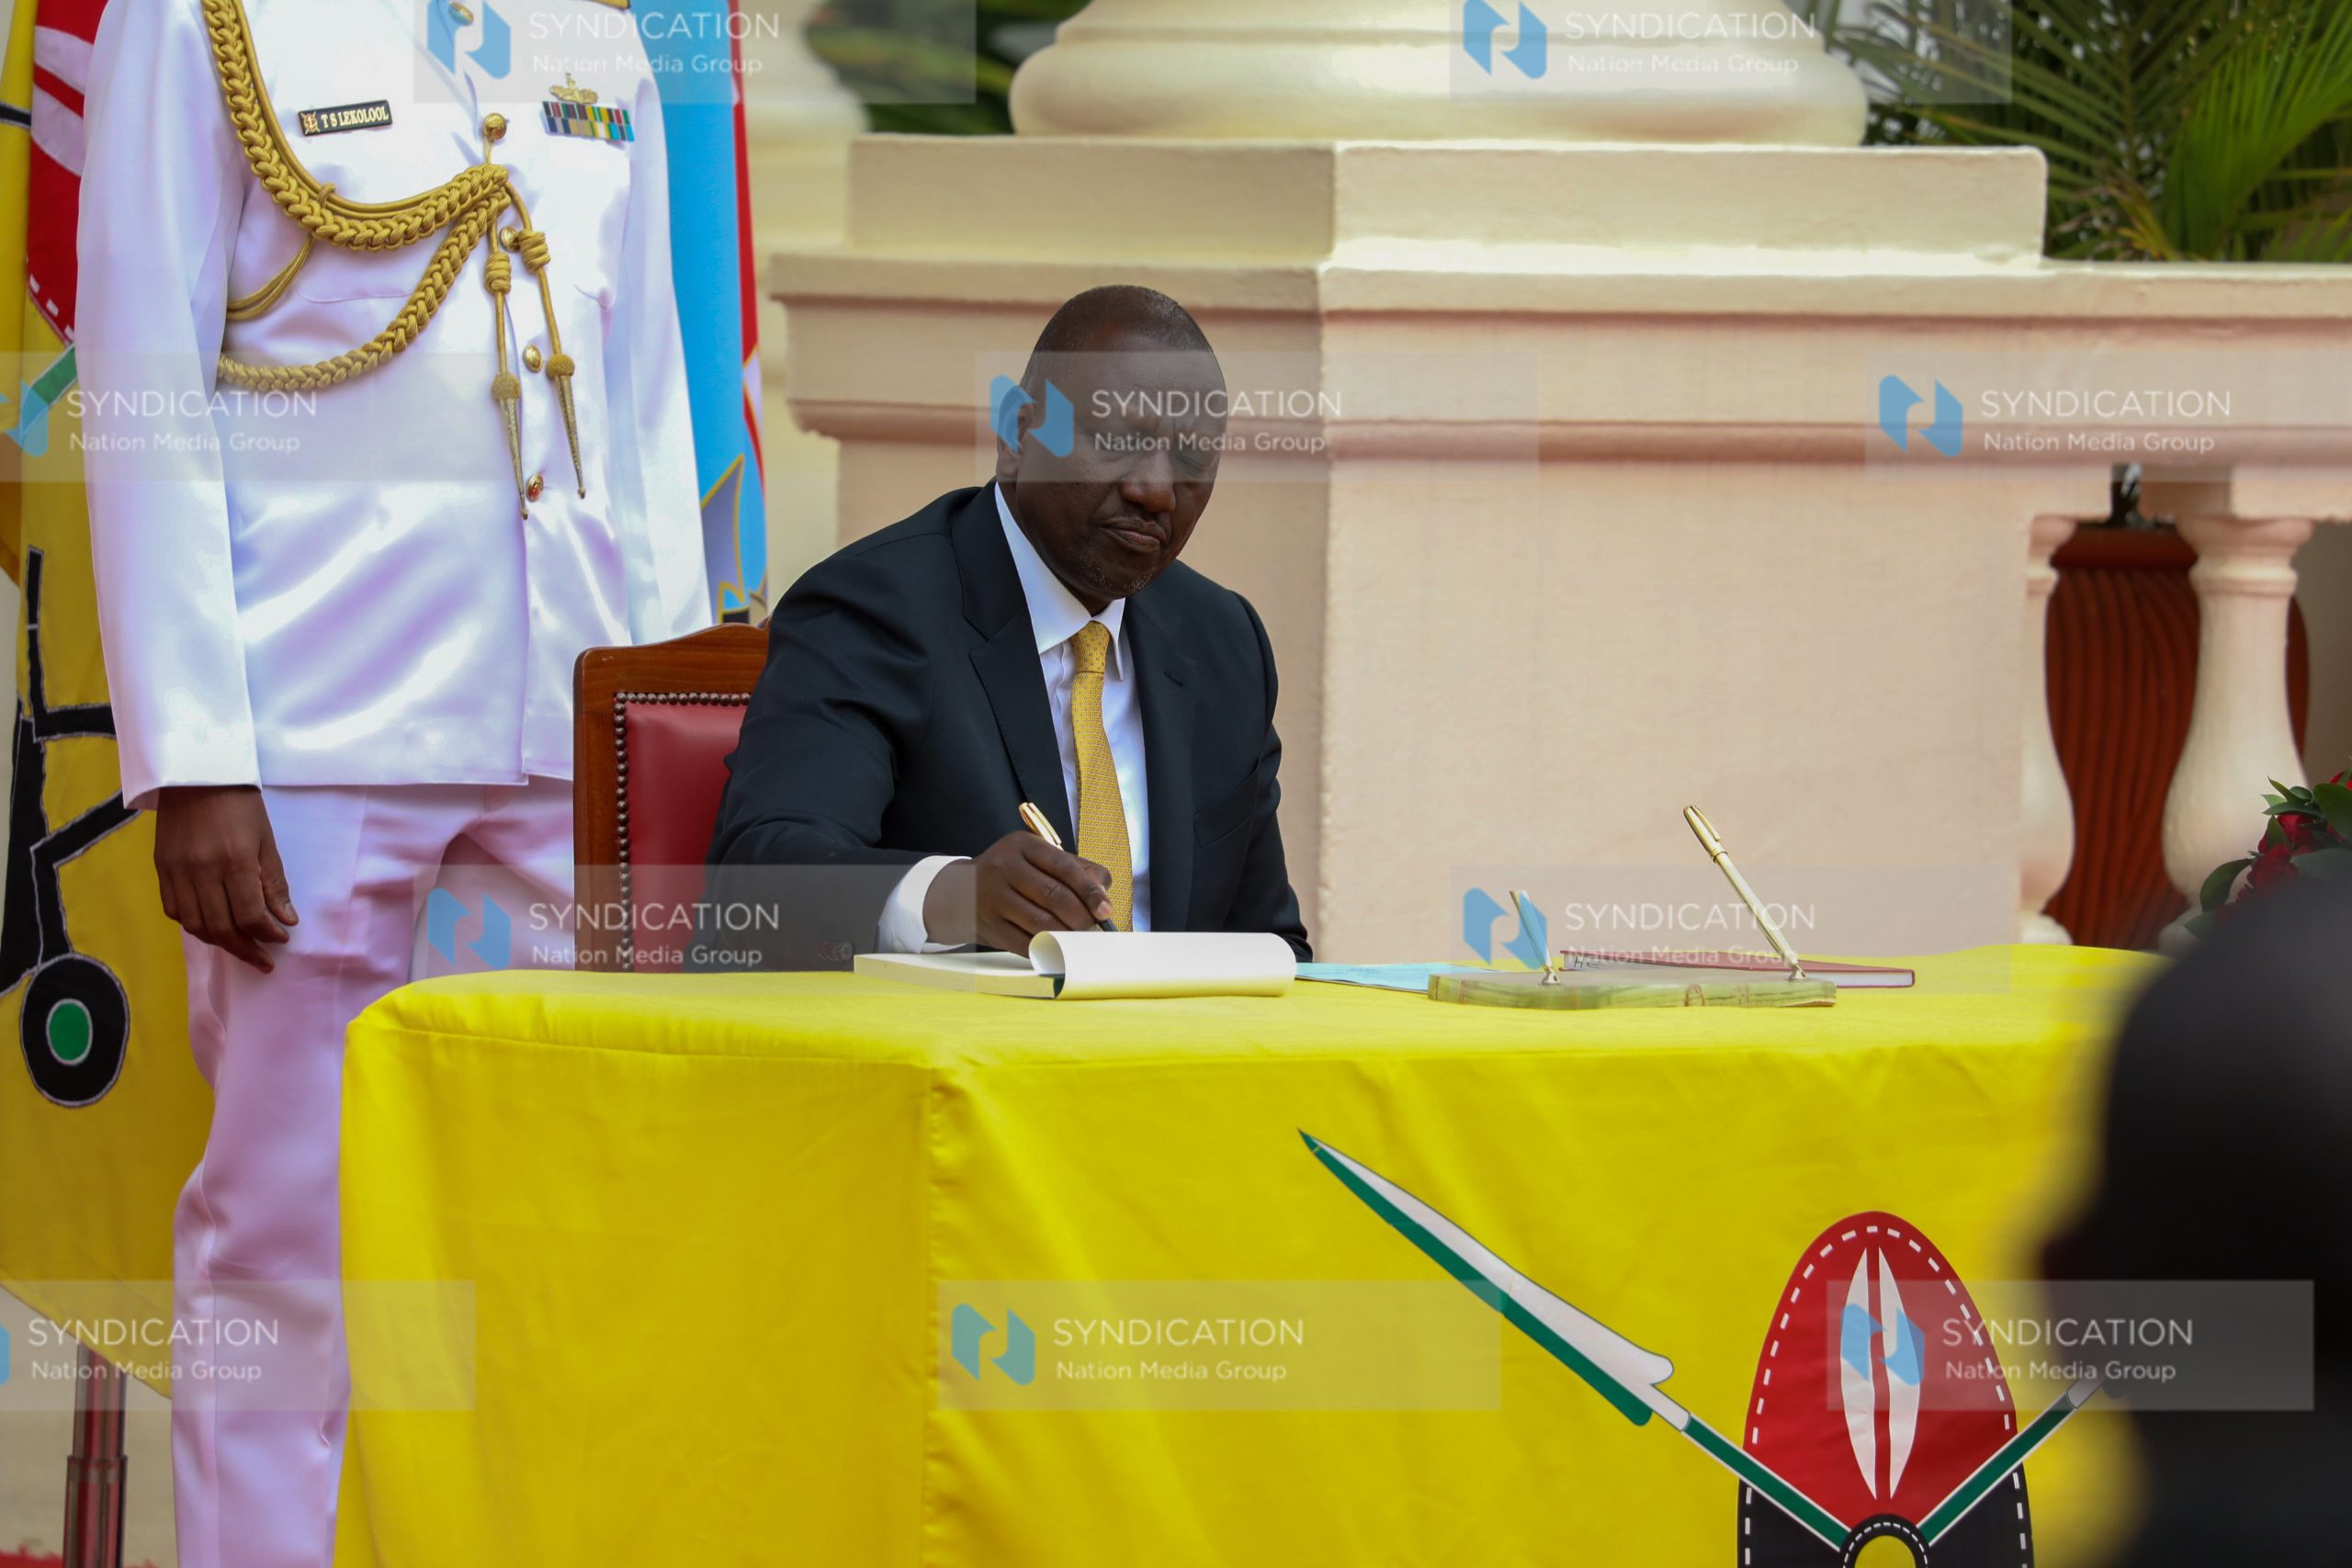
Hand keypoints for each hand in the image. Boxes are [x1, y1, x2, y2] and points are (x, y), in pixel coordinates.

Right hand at [153, 785, 297, 972]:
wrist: (195, 774)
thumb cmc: (240, 804)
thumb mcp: (265, 840)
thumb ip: (273, 883)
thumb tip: (285, 921)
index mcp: (234, 861)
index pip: (250, 915)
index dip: (267, 934)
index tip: (281, 940)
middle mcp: (201, 871)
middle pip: (221, 927)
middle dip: (245, 949)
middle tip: (263, 960)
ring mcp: (177, 871)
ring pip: (195, 924)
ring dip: (220, 942)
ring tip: (241, 946)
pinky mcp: (161, 868)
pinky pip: (174, 910)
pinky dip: (194, 924)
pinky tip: (212, 926)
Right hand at [923, 832, 1112, 951]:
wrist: (960, 893)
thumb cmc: (1012, 875)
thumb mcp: (1038, 860)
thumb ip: (1075, 870)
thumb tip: (1103, 894)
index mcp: (1023, 845)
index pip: (1064, 867)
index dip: (1089, 891)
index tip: (1106, 910)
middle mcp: (1004, 867)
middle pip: (1054, 896)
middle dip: (1081, 917)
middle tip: (1093, 928)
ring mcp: (993, 897)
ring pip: (1042, 923)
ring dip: (1068, 935)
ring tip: (1080, 940)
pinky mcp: (989, 925)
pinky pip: (1025, 942)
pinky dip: (1048, 949)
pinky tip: (1059, 950)